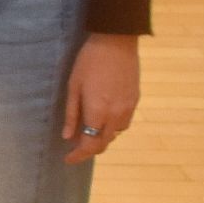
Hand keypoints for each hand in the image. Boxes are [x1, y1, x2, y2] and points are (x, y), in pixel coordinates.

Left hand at [62, 32, 140, 163]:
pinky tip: (104, 119)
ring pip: (115, 134)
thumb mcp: (74, 86)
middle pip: (104, 143)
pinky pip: (124, 123)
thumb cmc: (89, 62)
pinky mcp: (135, 101)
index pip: (90, 144)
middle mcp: (116, 115)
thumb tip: (68, 137)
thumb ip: (72, 114)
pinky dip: (113, 128)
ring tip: (88, 132)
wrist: (116, 43)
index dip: (79, 155)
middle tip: (75, 148)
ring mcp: (128, 109)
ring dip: (102, 138)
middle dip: (89, 149)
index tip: (68, 159)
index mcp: (98, 112)